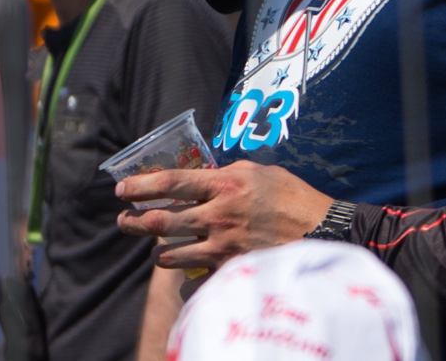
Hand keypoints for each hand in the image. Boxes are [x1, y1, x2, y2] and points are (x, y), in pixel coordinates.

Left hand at [115, 161, 333, 269]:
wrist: (323, 232)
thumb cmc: (292, 197)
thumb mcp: (258, 172)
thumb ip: (227, 174)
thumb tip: (203, 177)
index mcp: (224, 184)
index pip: (171, 182)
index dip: (141, 186)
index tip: (122, 190)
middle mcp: (219, 215)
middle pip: (161, 220)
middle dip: (134, 221)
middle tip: (123, 219)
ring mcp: (224, 246)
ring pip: (171, 252)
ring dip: (157, 250)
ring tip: (154, 246)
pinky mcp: (231, 268)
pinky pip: (196, 271)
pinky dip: (185, 268)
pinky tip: (183, 264)